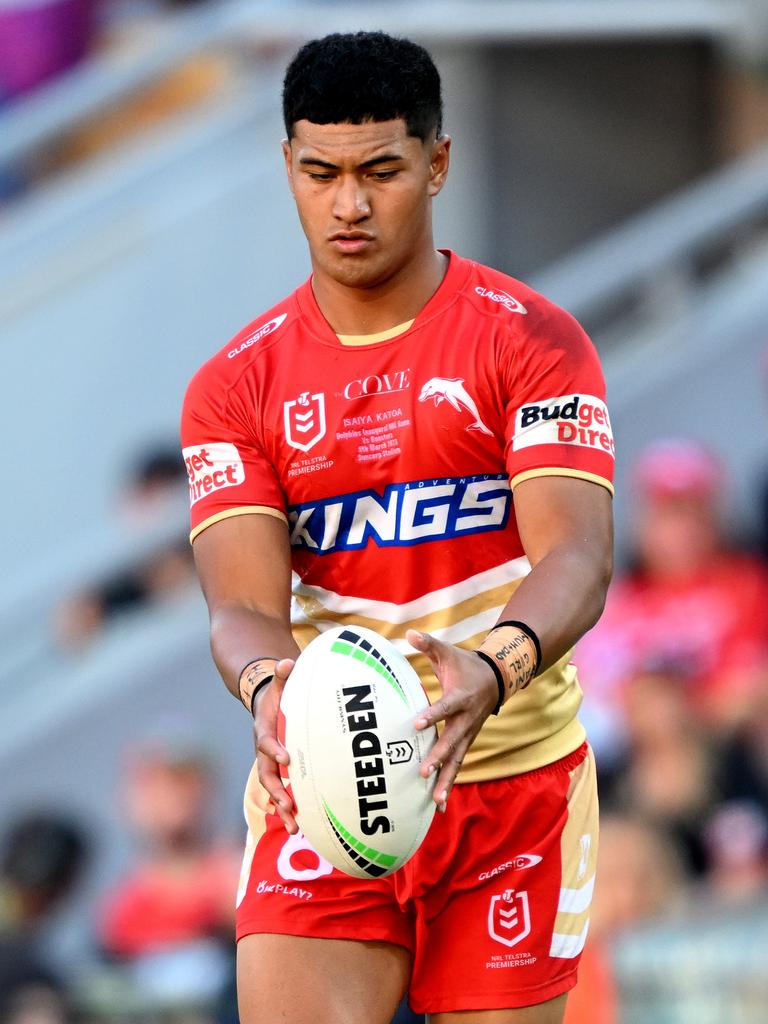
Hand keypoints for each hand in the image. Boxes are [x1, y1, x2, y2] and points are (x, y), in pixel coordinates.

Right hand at [253, 657, 297, 832]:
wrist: (266, 703)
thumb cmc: (278, 693)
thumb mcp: (279, 681)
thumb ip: (283, 674)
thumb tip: (287, 662)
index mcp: (264, 729)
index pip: (265, 742)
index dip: (273, 751)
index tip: (286, 759)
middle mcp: (264, 750)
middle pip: (266, 774)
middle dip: (277, 791)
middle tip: (288, 805)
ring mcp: (270, 762)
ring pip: (273, 788)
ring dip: (282, 807)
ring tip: (294, 826)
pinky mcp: (279, 770)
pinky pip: (282, 791)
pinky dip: (289, 807)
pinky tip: (301, 826)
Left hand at [406, 629, 497, 811]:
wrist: (497, 678)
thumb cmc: (466, 665)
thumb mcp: (448, 652)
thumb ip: (428, 644)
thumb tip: (409, 633)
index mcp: (460, 697)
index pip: (445, 708)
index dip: (432, 715)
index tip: (416, 724)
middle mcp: (466, 720)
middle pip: (452, 741)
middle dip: (438, 757)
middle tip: (423, 772)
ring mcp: (468, 734)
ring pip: (457, 760)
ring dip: (446, 780)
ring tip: (435, 802)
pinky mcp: (466, 742)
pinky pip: (458, 765)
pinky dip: (449, 783)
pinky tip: (438, 805)